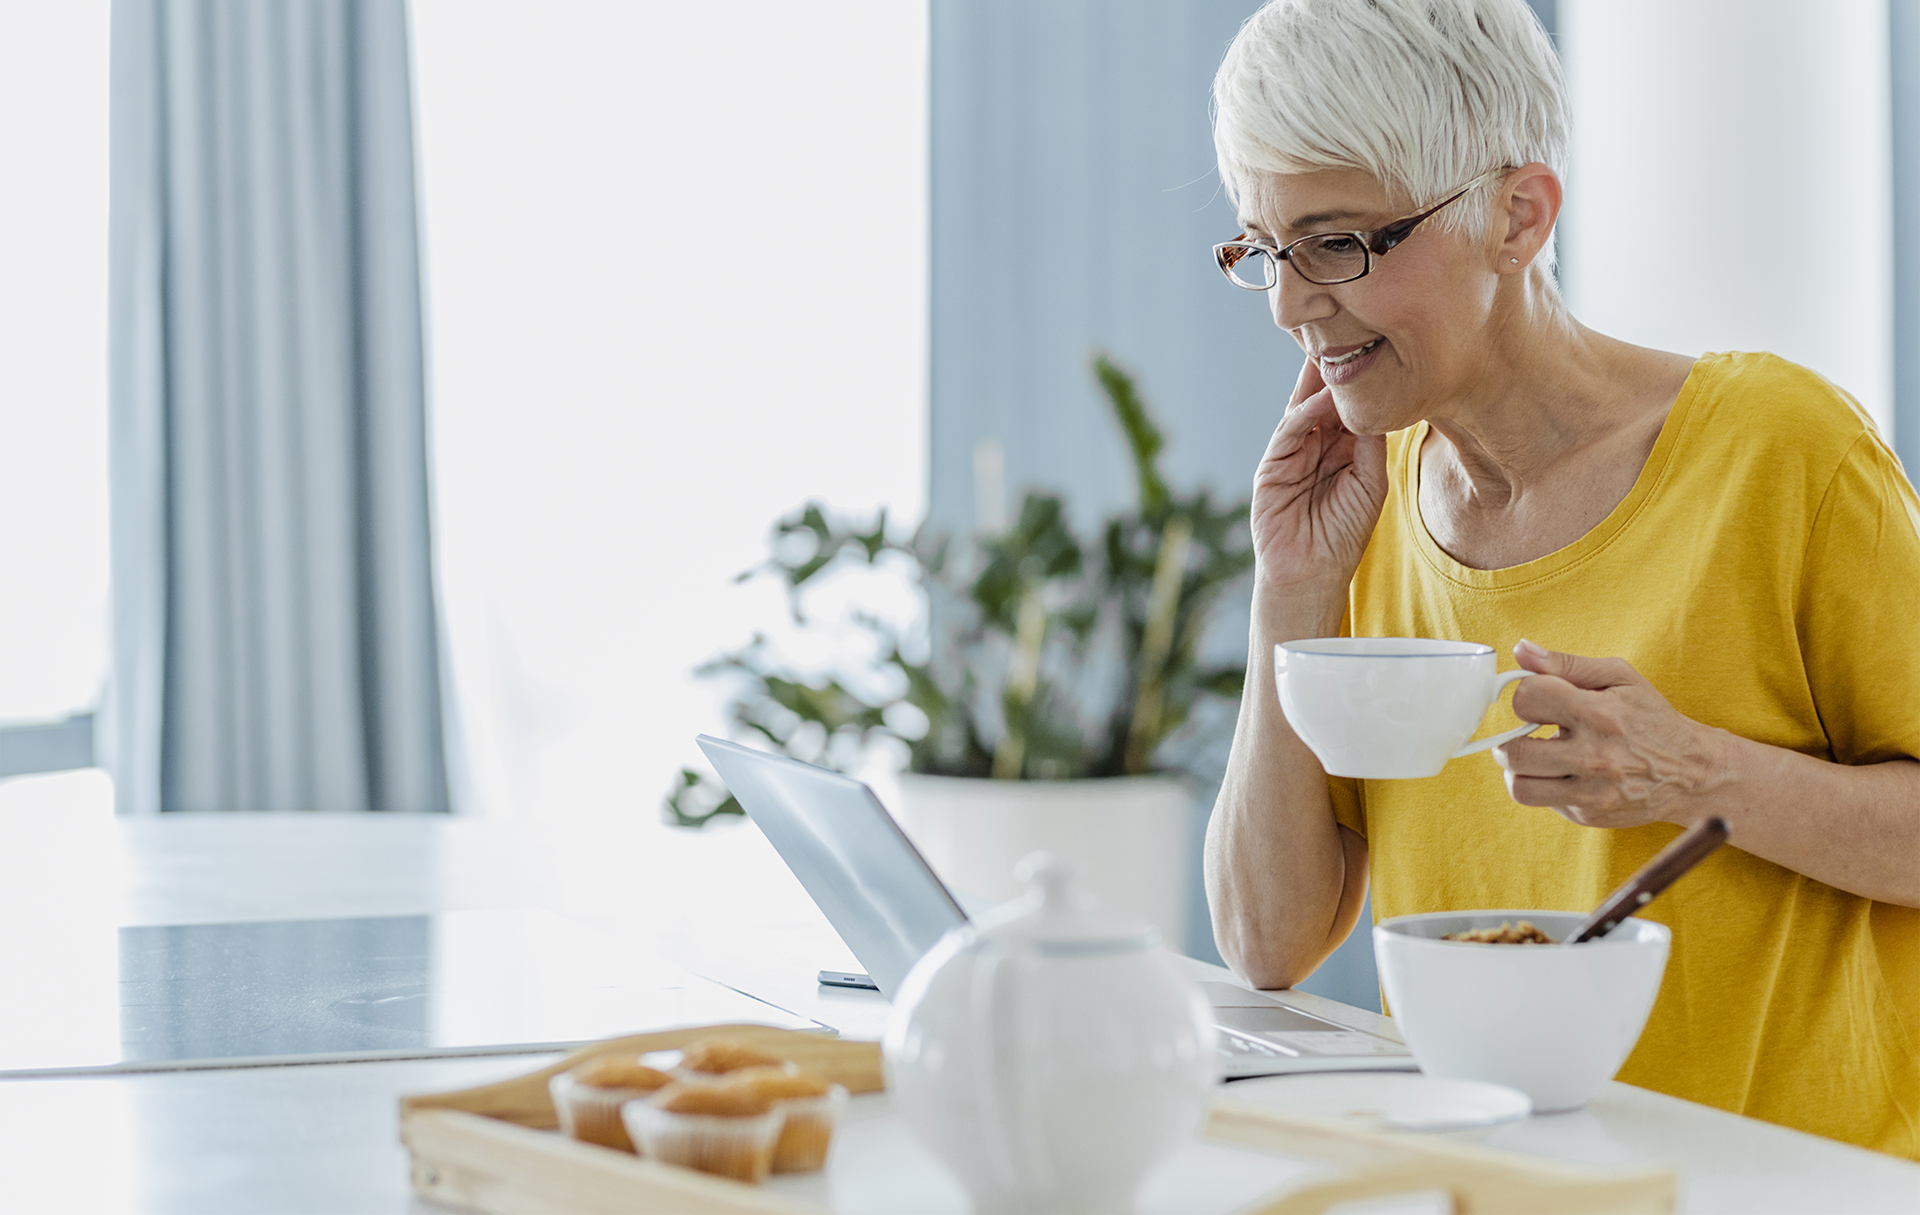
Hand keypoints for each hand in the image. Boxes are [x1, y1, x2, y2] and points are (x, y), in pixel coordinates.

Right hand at [1250, 358, 1387, 603]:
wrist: (1312, 575)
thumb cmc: (1343, 535)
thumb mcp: (1369, 483)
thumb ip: (1368, 444)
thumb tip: (1373, 403)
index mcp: (1339, 450)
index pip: (1347, 407)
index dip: (1357, 381)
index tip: (1373, 347)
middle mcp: (1314, 446)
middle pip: (1323, 399)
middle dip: (1332, 370)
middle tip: (1346, 330)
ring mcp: (1290, 454)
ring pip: (1303, 408)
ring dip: (1318, 382)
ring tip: (1335, 350)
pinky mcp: (1271, 467)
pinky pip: (1289, 431)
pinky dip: (1305, 413)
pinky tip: (1324, 397)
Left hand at [1493, 640, 1726, 828]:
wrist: (1693, 773)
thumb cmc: (1652, 719)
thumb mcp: (1619, 678)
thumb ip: (1566, 664)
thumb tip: (1520, 650)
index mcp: (1598, 714)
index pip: (1527, 699)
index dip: (1526, 695)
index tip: (1539, 701)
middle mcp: (1594, 757)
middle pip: (1514, 752)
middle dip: (1513, 739)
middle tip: (1529, 734)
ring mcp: (1591, 792)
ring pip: (1520, 786)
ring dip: (1521, 770)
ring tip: (1539, 757)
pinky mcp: (1589, 815)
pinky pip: (1543, 802)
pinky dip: (1546, 786)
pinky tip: (1567, 773)